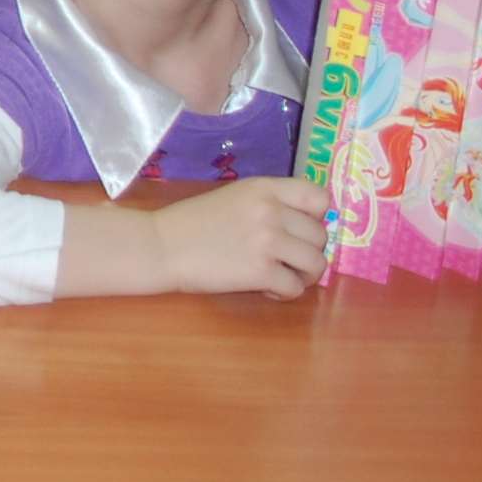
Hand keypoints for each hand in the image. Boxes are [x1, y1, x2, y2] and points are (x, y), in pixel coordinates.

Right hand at [151, 176, 331, 298]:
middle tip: (285, 259)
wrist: (161, 245)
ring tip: (281, 275)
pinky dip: (284, 293)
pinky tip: (265, 288)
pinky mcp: (261, 271)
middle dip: (307, 251)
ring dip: (303, 275)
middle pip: (320, 236)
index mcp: (264, 188)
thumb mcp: (234, 197)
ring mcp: (268, 241)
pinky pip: (296, 288)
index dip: (316, 216)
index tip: (299, 228)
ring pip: (316, 264)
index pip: (319, 197)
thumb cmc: (194, 221)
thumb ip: (269, 204)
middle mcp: (271, 211)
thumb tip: (307, 225)